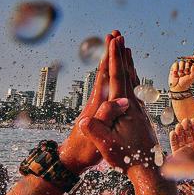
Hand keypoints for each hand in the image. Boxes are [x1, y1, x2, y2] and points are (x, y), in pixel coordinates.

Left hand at [59, 31, 114, 173]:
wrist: (70, 160)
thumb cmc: (84, 151)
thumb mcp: (98, 136)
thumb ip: (108, 117)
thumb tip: (122, 101)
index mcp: (97, 104)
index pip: (104, 74)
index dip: (110, 56)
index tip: (115, 39)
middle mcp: (96, 100)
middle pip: (104, 71)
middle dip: (110, 52)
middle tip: (115, 34)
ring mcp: (97, 105)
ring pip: (106, 78)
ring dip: (112, 62)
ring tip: (118, 48)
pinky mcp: (98, 112)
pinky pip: (109, 88)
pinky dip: (114, 77)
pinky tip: (117, 76)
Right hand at [79, 35, 158, 177]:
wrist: (149, 170)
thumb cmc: (128, 160)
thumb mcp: (108, 148)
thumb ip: (96, 133)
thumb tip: (83, 121)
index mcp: (125, 108)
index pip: (117, 77)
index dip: (114, 58)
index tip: (114, 40)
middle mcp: (134, 105)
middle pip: (127, 73)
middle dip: (121, 53)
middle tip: (118, 34)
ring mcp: (139, 110)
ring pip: (133, 80)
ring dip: (128, 63)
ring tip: (126, 50)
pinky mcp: (140, 117)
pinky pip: (135, 90)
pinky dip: (132, 78)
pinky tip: (132, 78)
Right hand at [169, 48, 193, 91]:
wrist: (178, 87)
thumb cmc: (186, 82)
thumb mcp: (192, 77)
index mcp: (193, 67)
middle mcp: (187, 65)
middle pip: (188, 60)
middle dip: (187, 66)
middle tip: (186, 72)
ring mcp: (181, 65)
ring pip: (182, 62)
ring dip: (181, 69)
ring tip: (181, 75)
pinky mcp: (175, 67)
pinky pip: (176, 64)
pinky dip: (176, 69)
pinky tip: (176, 74)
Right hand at [169, 118, 193, 157]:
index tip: (193, 119)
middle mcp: (190, 145)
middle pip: (188, 134)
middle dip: (186, 127)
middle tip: (185, 120)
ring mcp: (183, 149)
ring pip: (180, 137)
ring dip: (179, 131)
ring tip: (179, 125)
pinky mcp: (176, 153)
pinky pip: (174, 144)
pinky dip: (173, 139)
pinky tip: (173, 132)